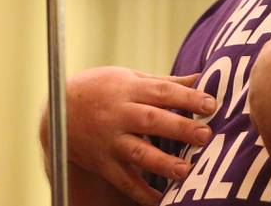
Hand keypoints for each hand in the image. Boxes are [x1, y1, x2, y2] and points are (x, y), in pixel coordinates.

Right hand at [40, 66, 215, 204]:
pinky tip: (160, 199)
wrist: (59, 110)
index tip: (211, 103)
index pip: (162, 91)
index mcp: (130, 89)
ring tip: (185, 171)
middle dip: (179, 128)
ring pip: (137, 153)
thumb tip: (202, 78)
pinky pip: (123, 180)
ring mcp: (110, 140)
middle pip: (151, 120)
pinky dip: (141, 192)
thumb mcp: (131, 77)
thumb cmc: (103, 89)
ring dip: (162, 164)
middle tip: (205, 136)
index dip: (187, 97)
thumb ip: (166, 83)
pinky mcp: (103, 162)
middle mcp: (119, 114)